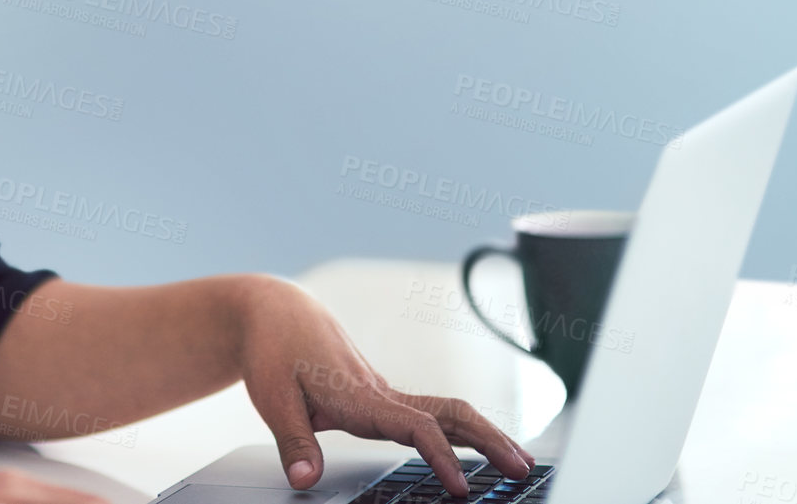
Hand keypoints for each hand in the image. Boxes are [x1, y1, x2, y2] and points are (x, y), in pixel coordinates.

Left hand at [232, 276, 534, 494]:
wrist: (274, 310)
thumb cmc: (273, 350)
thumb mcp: (272, 397)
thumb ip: (293, 441)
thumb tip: (306, 479)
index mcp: (358, 394)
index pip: (414, 426)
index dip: (441, 456)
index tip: (462, 487)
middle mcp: (379, 391)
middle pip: (448, 412)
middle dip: (489, 439)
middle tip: (524, 469)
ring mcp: (383, 392)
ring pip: (445, 410)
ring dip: (482, 433)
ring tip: (517, 461)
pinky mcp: (379, 395)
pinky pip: (429, 412)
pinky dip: (459, 429)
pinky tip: (473, 448)